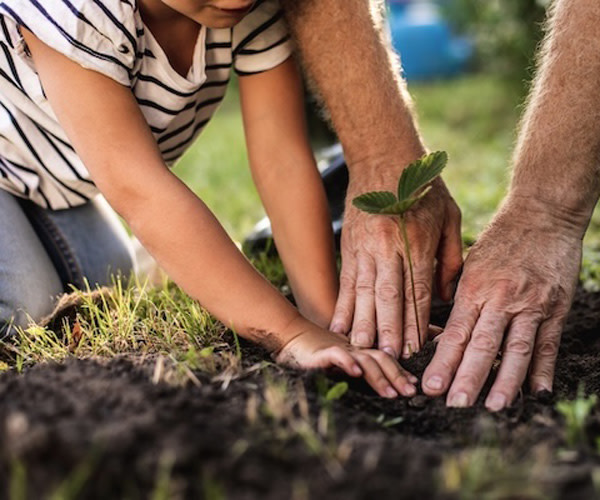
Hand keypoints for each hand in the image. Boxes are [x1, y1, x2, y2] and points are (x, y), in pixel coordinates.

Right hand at [275, 318, 417, 397]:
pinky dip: (348, 363)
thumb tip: (369, 382)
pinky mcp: (322, 352)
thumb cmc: (314, 352)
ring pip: (365, 360)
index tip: (414, 386)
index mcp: (359, 351)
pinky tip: (356, 373)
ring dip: (380, 377)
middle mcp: (353, 348)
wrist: (289, 335)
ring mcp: (339, 349)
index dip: (400, 371)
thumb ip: (356, 368)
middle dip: (398, 376)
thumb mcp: (340, 361)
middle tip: (410, 393)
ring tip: (391, 393)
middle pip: (381, 358)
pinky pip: (338, 356)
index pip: (385, 358)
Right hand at [330, 177, 461, 358]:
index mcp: (418, 241)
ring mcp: (365, 246)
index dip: (416, 321)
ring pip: (364, 292)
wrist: (384, 156)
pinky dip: (343, 305)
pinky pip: (346, 281)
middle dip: (389, 330)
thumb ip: (451, 257)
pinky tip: (339, 325)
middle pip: (389, 296)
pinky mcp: (349, 245)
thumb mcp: (450, 216)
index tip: (415, 347)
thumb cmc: (424, 187)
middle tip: (388, 358)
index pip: (418, 289)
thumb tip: (447, 295)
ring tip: (361, 349)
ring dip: (363, 323)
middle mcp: (389, 246)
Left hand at [422, 197, 582, 410]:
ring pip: (516, 349)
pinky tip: (535, 392)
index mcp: (475, 287)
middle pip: (483, 345)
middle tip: (454, 404)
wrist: (541, 215)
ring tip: (493, 406)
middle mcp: (502, 298)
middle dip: (468, 378)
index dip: (443, 362)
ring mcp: (532, 304)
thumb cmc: (498, 241)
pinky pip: (548, 343)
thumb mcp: (470, 265)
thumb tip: (444, 336)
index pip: (456, 332)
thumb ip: (459, 299)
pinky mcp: (556, 307)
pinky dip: (543, 369)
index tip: (430, 386)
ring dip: (505, 381)